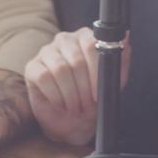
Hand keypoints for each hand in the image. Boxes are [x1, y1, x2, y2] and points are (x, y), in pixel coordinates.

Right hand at [24, 27, 129, 145]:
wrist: (74, 120)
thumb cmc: (93, 97)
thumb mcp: (113, 81)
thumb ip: (120, 59)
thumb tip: (125, 37)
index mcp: (85, 37)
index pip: (92, 44)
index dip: (96, 71)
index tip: (98, 93)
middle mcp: (65, 40)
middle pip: (76, 60)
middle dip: (83, 88)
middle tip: (87, 104)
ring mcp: (46, 51)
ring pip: (60, 69)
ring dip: (71, 94)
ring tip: (76, 107)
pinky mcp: (32, 66)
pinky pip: (44, 77)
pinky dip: (56, 96)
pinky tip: (62, 105)